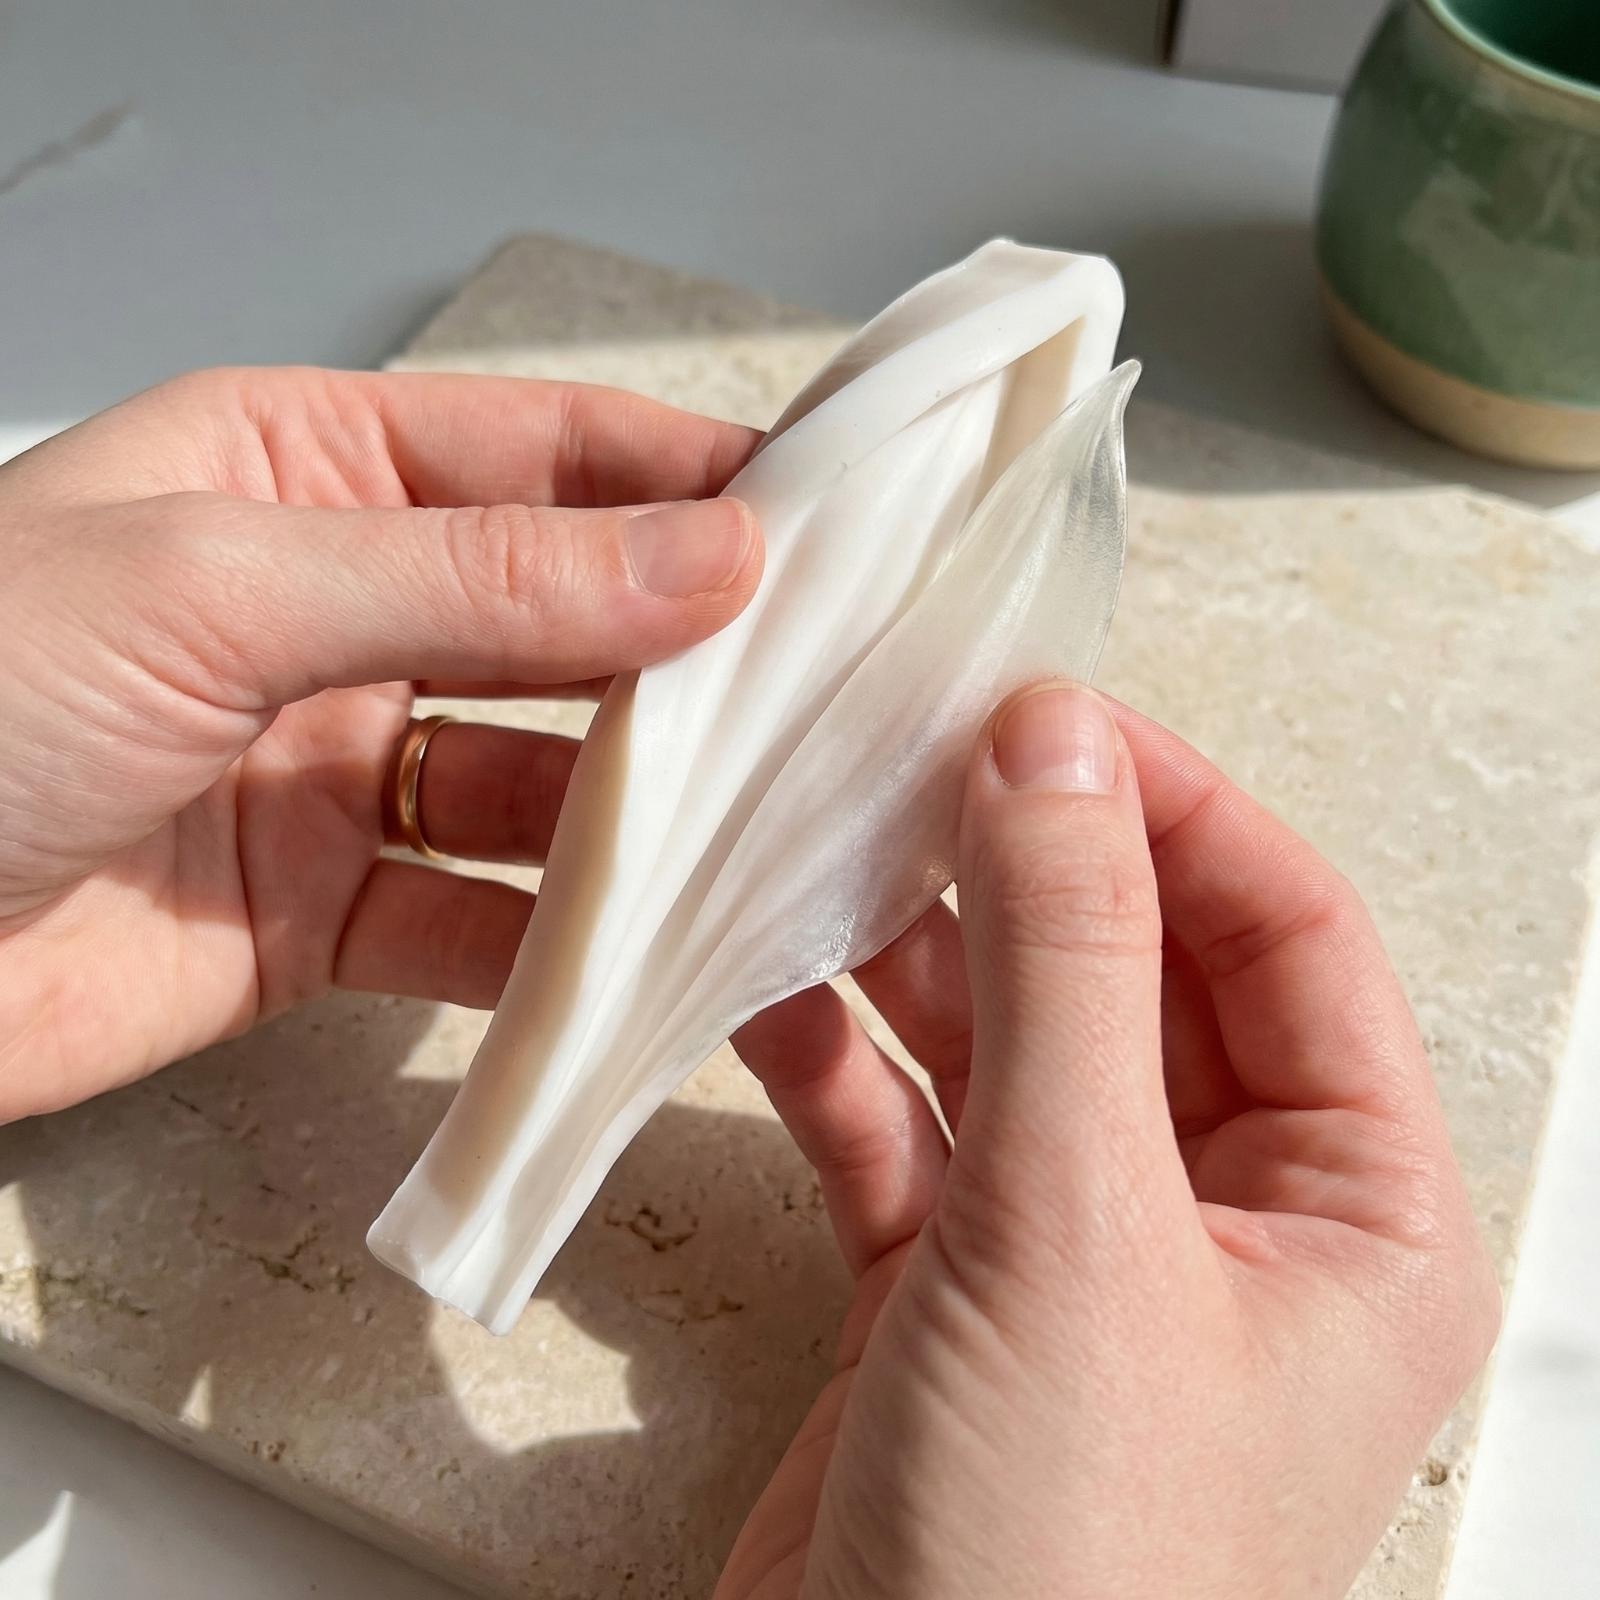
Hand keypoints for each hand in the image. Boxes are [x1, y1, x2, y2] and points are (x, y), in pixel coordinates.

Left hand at [0, 367, 759, 1120]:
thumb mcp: (223, 587)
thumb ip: (477, 577)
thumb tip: (707, 557)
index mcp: (305, 474)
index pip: (545, 457)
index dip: (689, 485)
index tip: (829, 528)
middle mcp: (341, 615)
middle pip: (565, 620)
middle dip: (693, 655)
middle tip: (831, 687)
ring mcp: (342, 768)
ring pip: (544, 779)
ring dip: (644, 808)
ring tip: (762, 824)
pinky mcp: (329, 914)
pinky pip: (482, 920)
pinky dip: (564, 940)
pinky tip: (644, 950)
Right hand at [725, 682, 1497, 1598]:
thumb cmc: (1050, 1565)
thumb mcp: (1077, 1221)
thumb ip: (1070, 963)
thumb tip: (1056, 746)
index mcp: (1354, 1211)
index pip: (1288, 931)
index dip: (1171, 805)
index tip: (1044, 718)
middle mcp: (1230, 1222)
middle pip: (1145, 972)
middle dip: (1037, 869)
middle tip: (923, 764)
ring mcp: (1081, 1255)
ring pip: (1016, 1041)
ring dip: (926, 953)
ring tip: (835, 858)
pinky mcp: (949, 1294)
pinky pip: (905, 1130)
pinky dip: (838, 1060)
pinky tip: (764, 998)